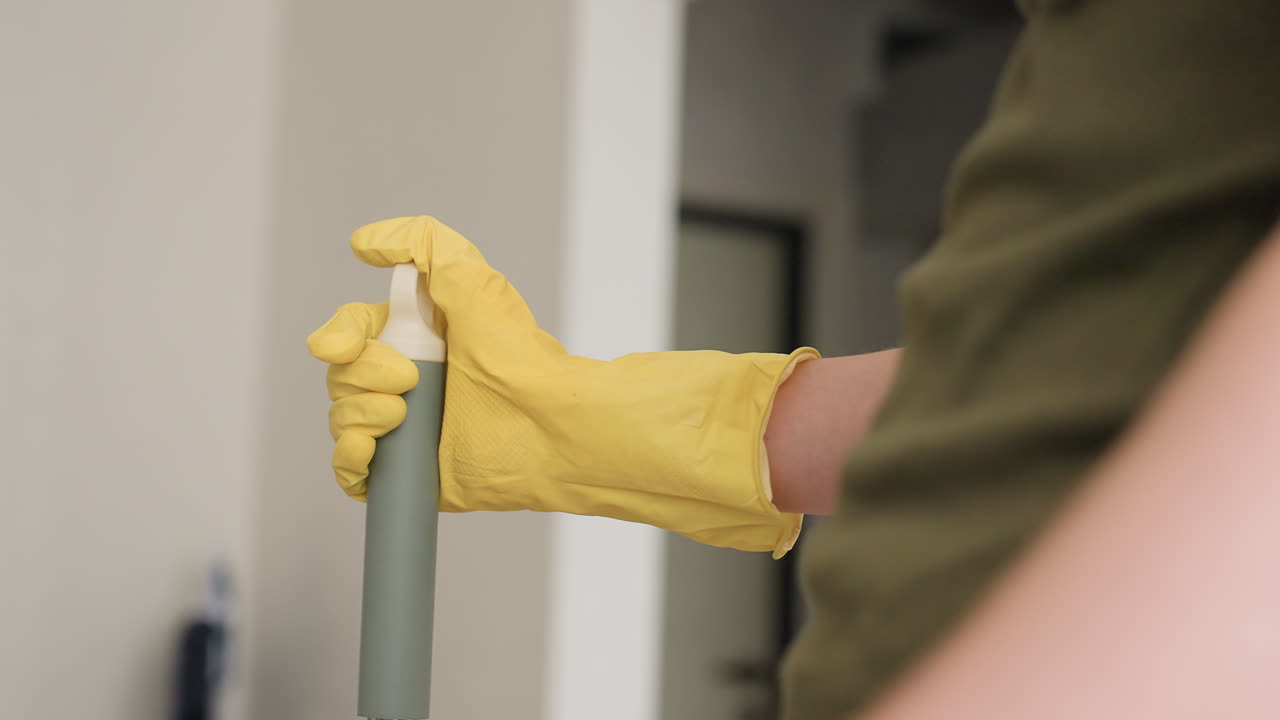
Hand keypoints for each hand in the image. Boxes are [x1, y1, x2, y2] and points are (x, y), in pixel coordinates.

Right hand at [308, 216, 815, 555]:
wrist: (603, 441)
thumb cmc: (560, 371)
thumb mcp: (488, 296)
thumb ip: (434, 251)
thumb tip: (369, 234)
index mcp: (435, 340)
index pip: (357, 336)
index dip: (348, 339)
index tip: (368, 340)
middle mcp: (426, 384)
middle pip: (347, 379)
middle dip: (363, 377)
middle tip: (414, 382)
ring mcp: (426, 434)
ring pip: (350, 423)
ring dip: (361, 418)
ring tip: (414, 413)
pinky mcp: (432, 479)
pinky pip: (364, 476)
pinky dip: (358, 466)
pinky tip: (380, 455)